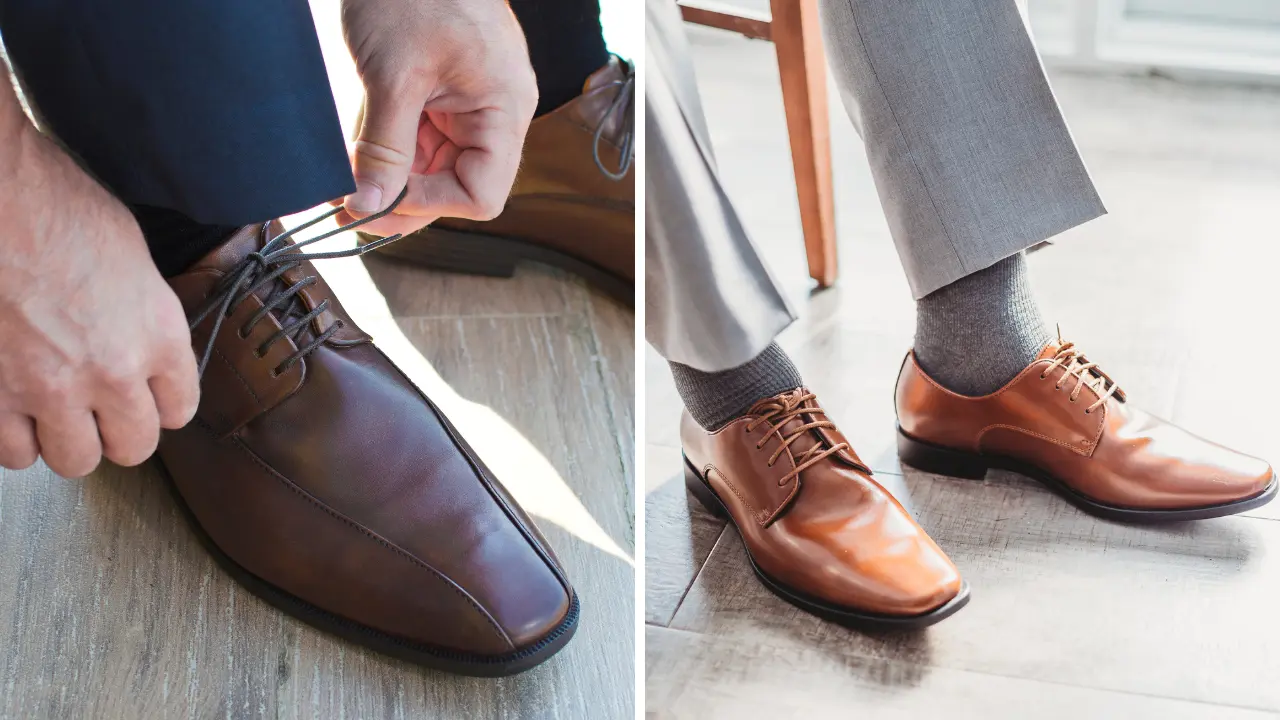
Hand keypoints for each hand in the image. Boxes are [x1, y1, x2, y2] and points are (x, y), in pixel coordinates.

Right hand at [0, 124, 199, 476]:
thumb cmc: (55, 205)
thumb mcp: (131, 255)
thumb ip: (142, 313)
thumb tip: (138, 337)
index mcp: (158, 333)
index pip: (181, 408)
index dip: (162, 404)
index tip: (147, 397)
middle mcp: (113, 371)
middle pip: (133, 447)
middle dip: (120, 431)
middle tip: (101, 411)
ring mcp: (49, 388)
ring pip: (75, 459)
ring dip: (67, 439)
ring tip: (55, 412)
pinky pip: (14, 453)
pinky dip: (15, 438)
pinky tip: (13, 410)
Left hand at [338, 0, 537, 235]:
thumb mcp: (393, 77)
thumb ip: (384, 149)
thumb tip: (368, 205)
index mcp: (503, 109)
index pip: (482, 194)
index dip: (431, 207)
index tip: (380, 204)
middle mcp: (496, 112)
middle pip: (458, 183)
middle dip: (406, 195)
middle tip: (351, 204)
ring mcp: (473, 102)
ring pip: (437, 164)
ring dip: (394, 173)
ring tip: (350, 174)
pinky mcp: (448, 91)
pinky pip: (425, 136)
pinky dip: (393, 147)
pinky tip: (361, 147)